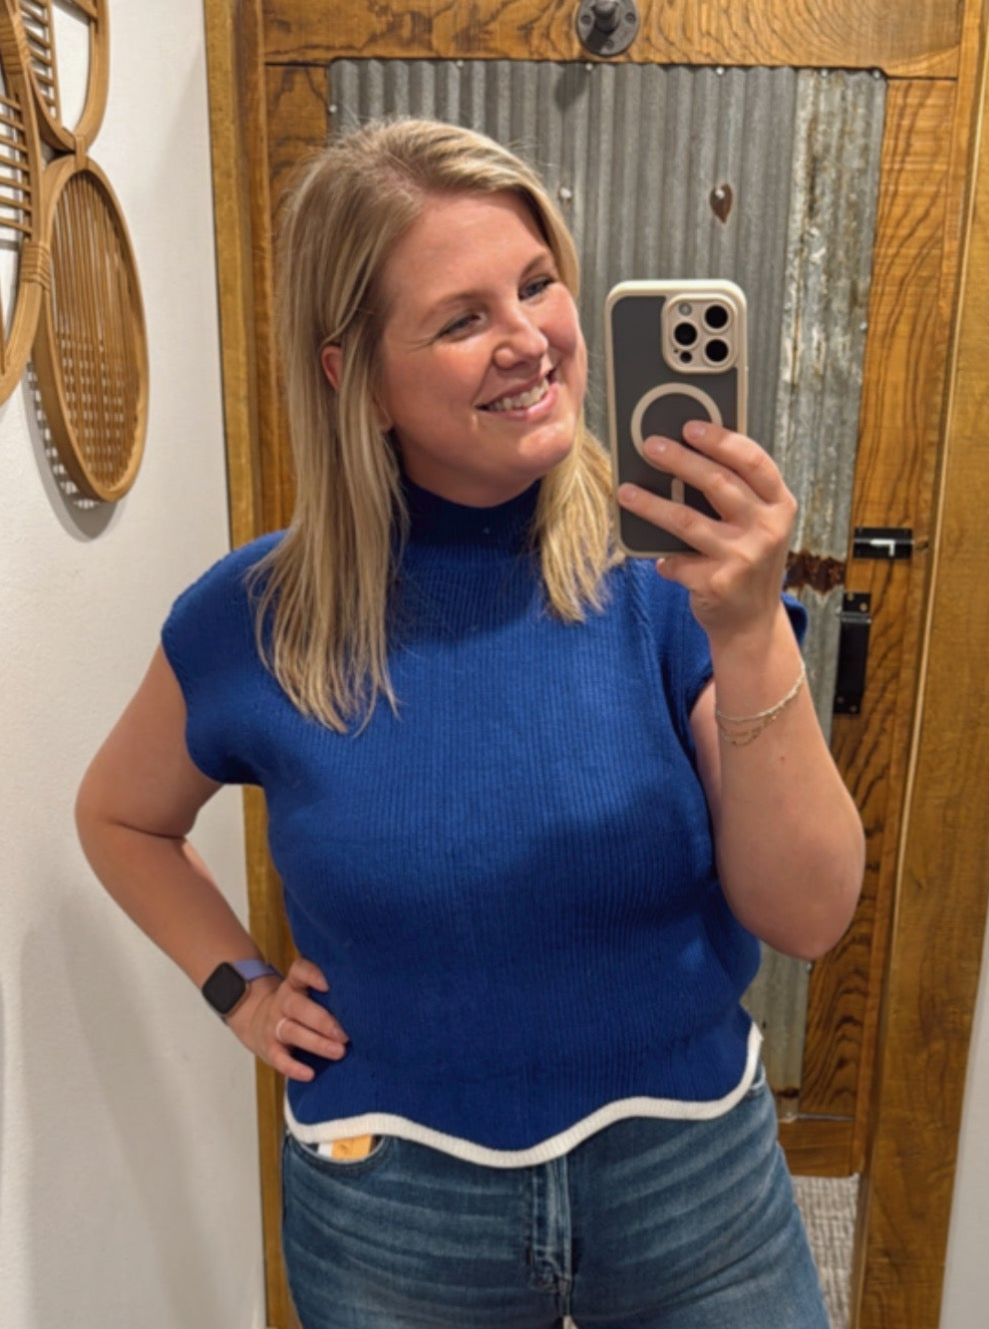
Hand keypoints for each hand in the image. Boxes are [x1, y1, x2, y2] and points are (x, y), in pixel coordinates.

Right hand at [225, 956, 348, 1081]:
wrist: (256, 1021)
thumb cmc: (300, 1006)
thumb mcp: (308, 992)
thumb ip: (331, 993)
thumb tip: (368, 1001)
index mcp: (296, 983)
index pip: (300, 971)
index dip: (313, 975)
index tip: (330, 984)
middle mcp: (284, 1001)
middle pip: (299, 1006)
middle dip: (323, 1021)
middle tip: (345, 1034)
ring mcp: (274, 1024)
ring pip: (292, 1031)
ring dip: (316, 1043)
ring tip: (339, 1052)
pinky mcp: (269, 1047)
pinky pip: (278, 1058)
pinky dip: (293, 1067)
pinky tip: (309, 1074)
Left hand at [617, 420, 796, 642]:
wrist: (751, 622)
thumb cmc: (746, 560)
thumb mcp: (755, 524)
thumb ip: (734, 493)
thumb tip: (683, 451)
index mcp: (779, 505)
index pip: (753, 461)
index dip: (721, 441)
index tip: (690, 426)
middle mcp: (767, 529)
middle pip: (717, 483)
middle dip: (678, 460)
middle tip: (649, 445)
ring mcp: (744, 558)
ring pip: (686, 521)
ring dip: (651, 504)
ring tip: (625, 491)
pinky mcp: (718, 583)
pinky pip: (677, 561)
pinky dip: (663, 560)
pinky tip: (657, 559)